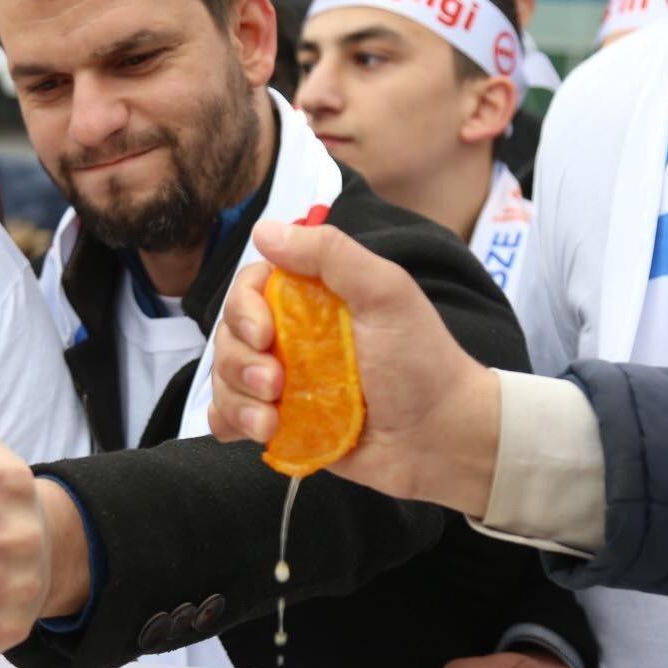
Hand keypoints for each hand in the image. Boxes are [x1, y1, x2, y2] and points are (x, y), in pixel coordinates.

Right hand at [208, 220, 501, 516]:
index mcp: (313, 299)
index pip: (251, 288)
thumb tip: (265, 230)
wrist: (441, 436)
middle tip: (275, 384)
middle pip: (230, 335)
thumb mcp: (385, 293)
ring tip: (270, 421)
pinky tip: (258, 430)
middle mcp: (294, 336)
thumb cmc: (422, 361)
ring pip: (226, 378)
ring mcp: (286, 382)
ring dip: (237, 399)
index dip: (243, 309)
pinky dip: (231, 422)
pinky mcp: (284, 423)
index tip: (263, 334)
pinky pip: (232, 418)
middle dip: (240, 362)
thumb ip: (331, 255)